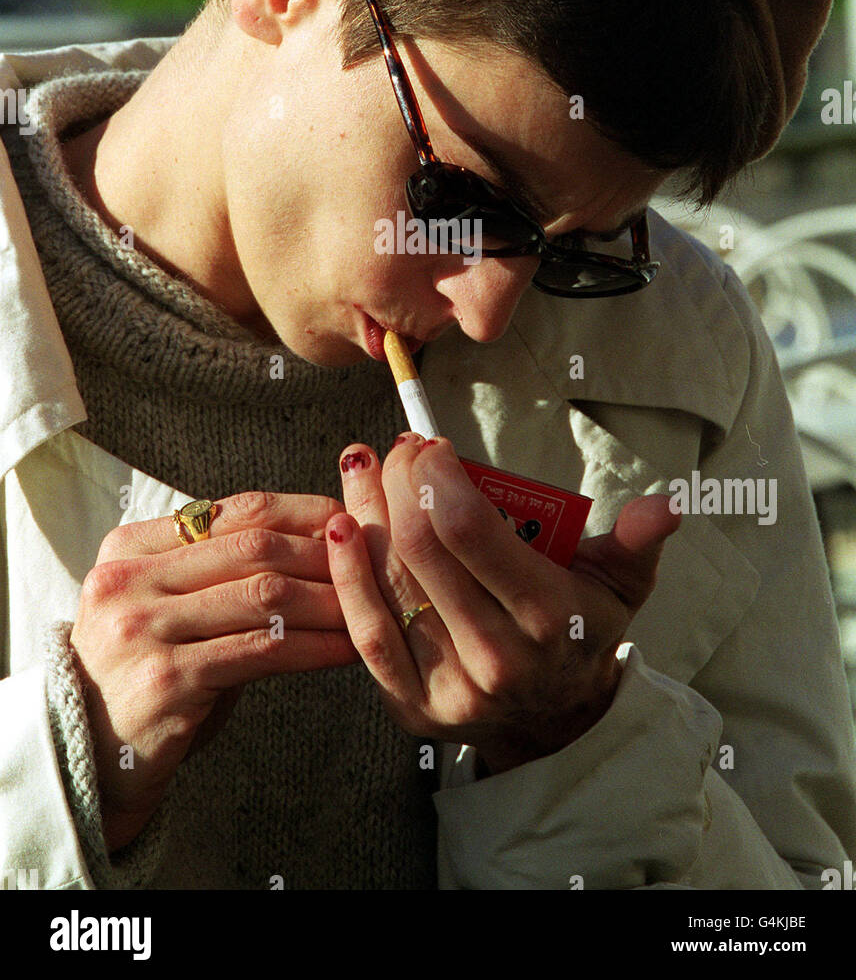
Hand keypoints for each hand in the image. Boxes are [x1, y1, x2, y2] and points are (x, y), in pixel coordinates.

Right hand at [70, 491, 355, 850]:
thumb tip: (318, 535)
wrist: (85, 754)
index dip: (302, 512)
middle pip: (254, 548)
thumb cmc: (143, 672)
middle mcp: (127, 580)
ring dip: (328, 601)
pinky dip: (313, 647)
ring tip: (369, 607)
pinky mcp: (165, 680)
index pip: (235, 511)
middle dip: (324, 554)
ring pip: (263, 596)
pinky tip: (345, 651)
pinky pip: (261, 652)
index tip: (349, 521)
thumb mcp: (163, 604)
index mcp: (129, 547)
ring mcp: (141, 628)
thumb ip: (217, 569)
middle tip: (373, 564)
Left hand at [327, 436, 679, 775]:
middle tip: (398, 449)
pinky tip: (340, 526)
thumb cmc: (582, 627)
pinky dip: (347, 575)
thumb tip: (665, 506)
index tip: (431, 445)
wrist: (555, 718)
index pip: (470, 530)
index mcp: (548, 616)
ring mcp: (450, 688)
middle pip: (421, 550)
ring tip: (361, 467)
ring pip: (389, 584)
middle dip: (399, 484)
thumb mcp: (620, 585)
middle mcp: (497, 657)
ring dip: (365, 513)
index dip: (437, 476)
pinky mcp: (411, 706)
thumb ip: (637, 541)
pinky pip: (366, 634)